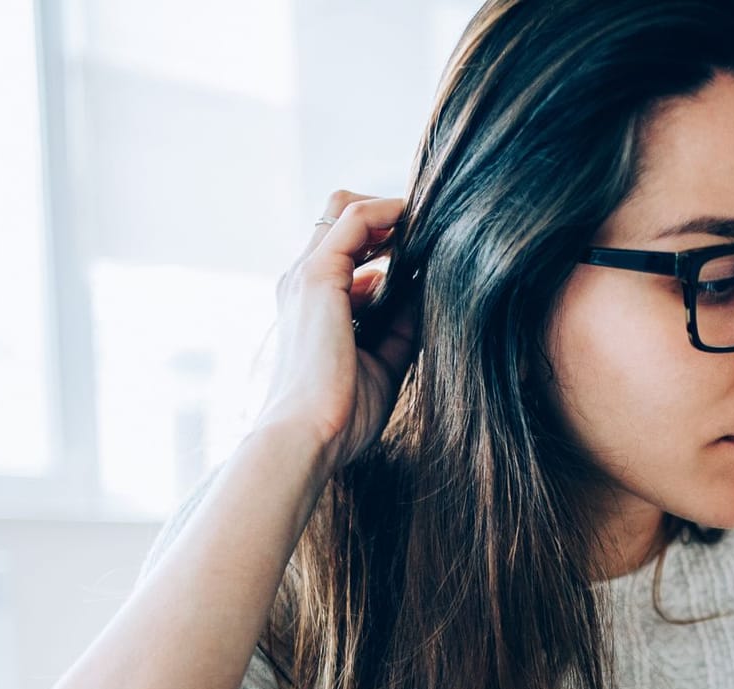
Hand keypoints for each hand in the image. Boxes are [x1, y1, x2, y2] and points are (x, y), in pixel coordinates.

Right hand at [254, 190, 416, 472]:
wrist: (310, 437)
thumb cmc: (343, 414)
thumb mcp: (383, 362)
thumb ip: (401, 327)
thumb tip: (428, 294)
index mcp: (311, 302)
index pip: (344, 246)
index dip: (384, 237)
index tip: (426, 246)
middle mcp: (302, 281)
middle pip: (340, 215)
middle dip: (387, 215)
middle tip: (430, 231)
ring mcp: (306, 275)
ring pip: (346, 207)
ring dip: (393, 211)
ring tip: (432, 225)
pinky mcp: (319, 276)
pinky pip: (356, 219)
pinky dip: (390, 213)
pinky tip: (420, 224)